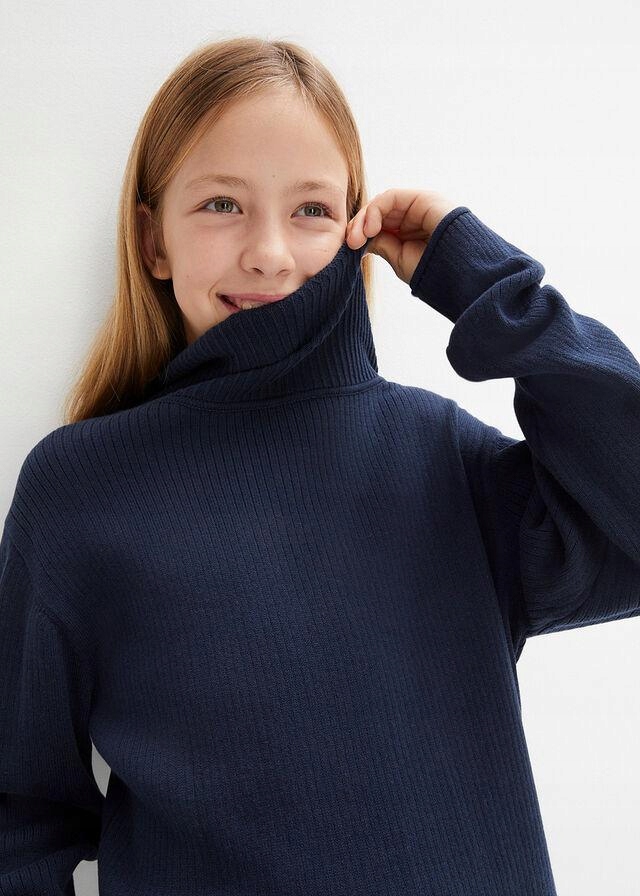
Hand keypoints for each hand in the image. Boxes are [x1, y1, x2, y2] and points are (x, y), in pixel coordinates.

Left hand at [346, 189, 460, 284]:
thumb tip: (361, 237)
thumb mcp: (399, 259)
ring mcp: (417, 206)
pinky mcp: (421, 198)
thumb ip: (381, 244)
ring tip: (359, 238)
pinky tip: (371, 228)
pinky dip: (376, 210)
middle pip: (376, 213)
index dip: (360, 233)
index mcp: (408, 233)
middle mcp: (412, 217)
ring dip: (364, 219)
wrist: (461, 273)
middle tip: (351, 243)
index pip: (377, 225)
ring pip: (381, 204)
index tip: (351, 248)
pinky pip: (391, 197)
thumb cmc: (433, 271)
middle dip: (359, 226)